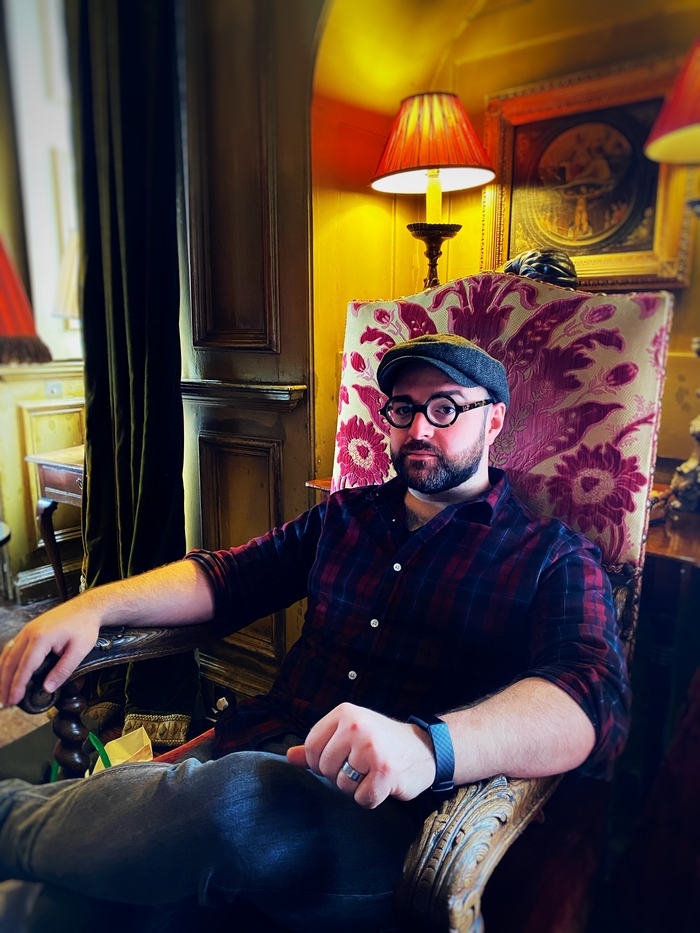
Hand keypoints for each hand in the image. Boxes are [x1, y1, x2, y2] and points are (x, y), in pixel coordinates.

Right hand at [0, 597, 101, 706]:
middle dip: (5, 684)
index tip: (14, 700)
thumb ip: (62, 670)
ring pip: (7, 654)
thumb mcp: (79, 650)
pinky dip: (6, 662)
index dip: (17, 686)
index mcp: (41, 637)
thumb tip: (47, 688)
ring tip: (3, 691)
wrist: (86, 607)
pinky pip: (12, 647)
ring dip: (3, 674)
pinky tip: (6, 672)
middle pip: (10, 662)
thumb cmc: (84, 626)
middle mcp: (29, 632)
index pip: (25, 667)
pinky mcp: (29, 630)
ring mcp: (27, 629)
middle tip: (5, 701)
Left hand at [286, 702, 435, 808]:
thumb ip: (319, 745)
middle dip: (341, 775)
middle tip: (362, 766)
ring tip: (373, 772)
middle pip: (325, 769)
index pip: (312, 748)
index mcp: (344, 713)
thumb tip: (290, 756)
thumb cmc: (382, 742)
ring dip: (357, 787)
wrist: (425, 748)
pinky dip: (372, 798)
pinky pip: (362, 799)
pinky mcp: (385, 771)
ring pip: (342, 786)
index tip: (341, 759)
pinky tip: (383, 783)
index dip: (321, 762)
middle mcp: (356, 727)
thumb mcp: (349, 734)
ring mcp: (370, 748)